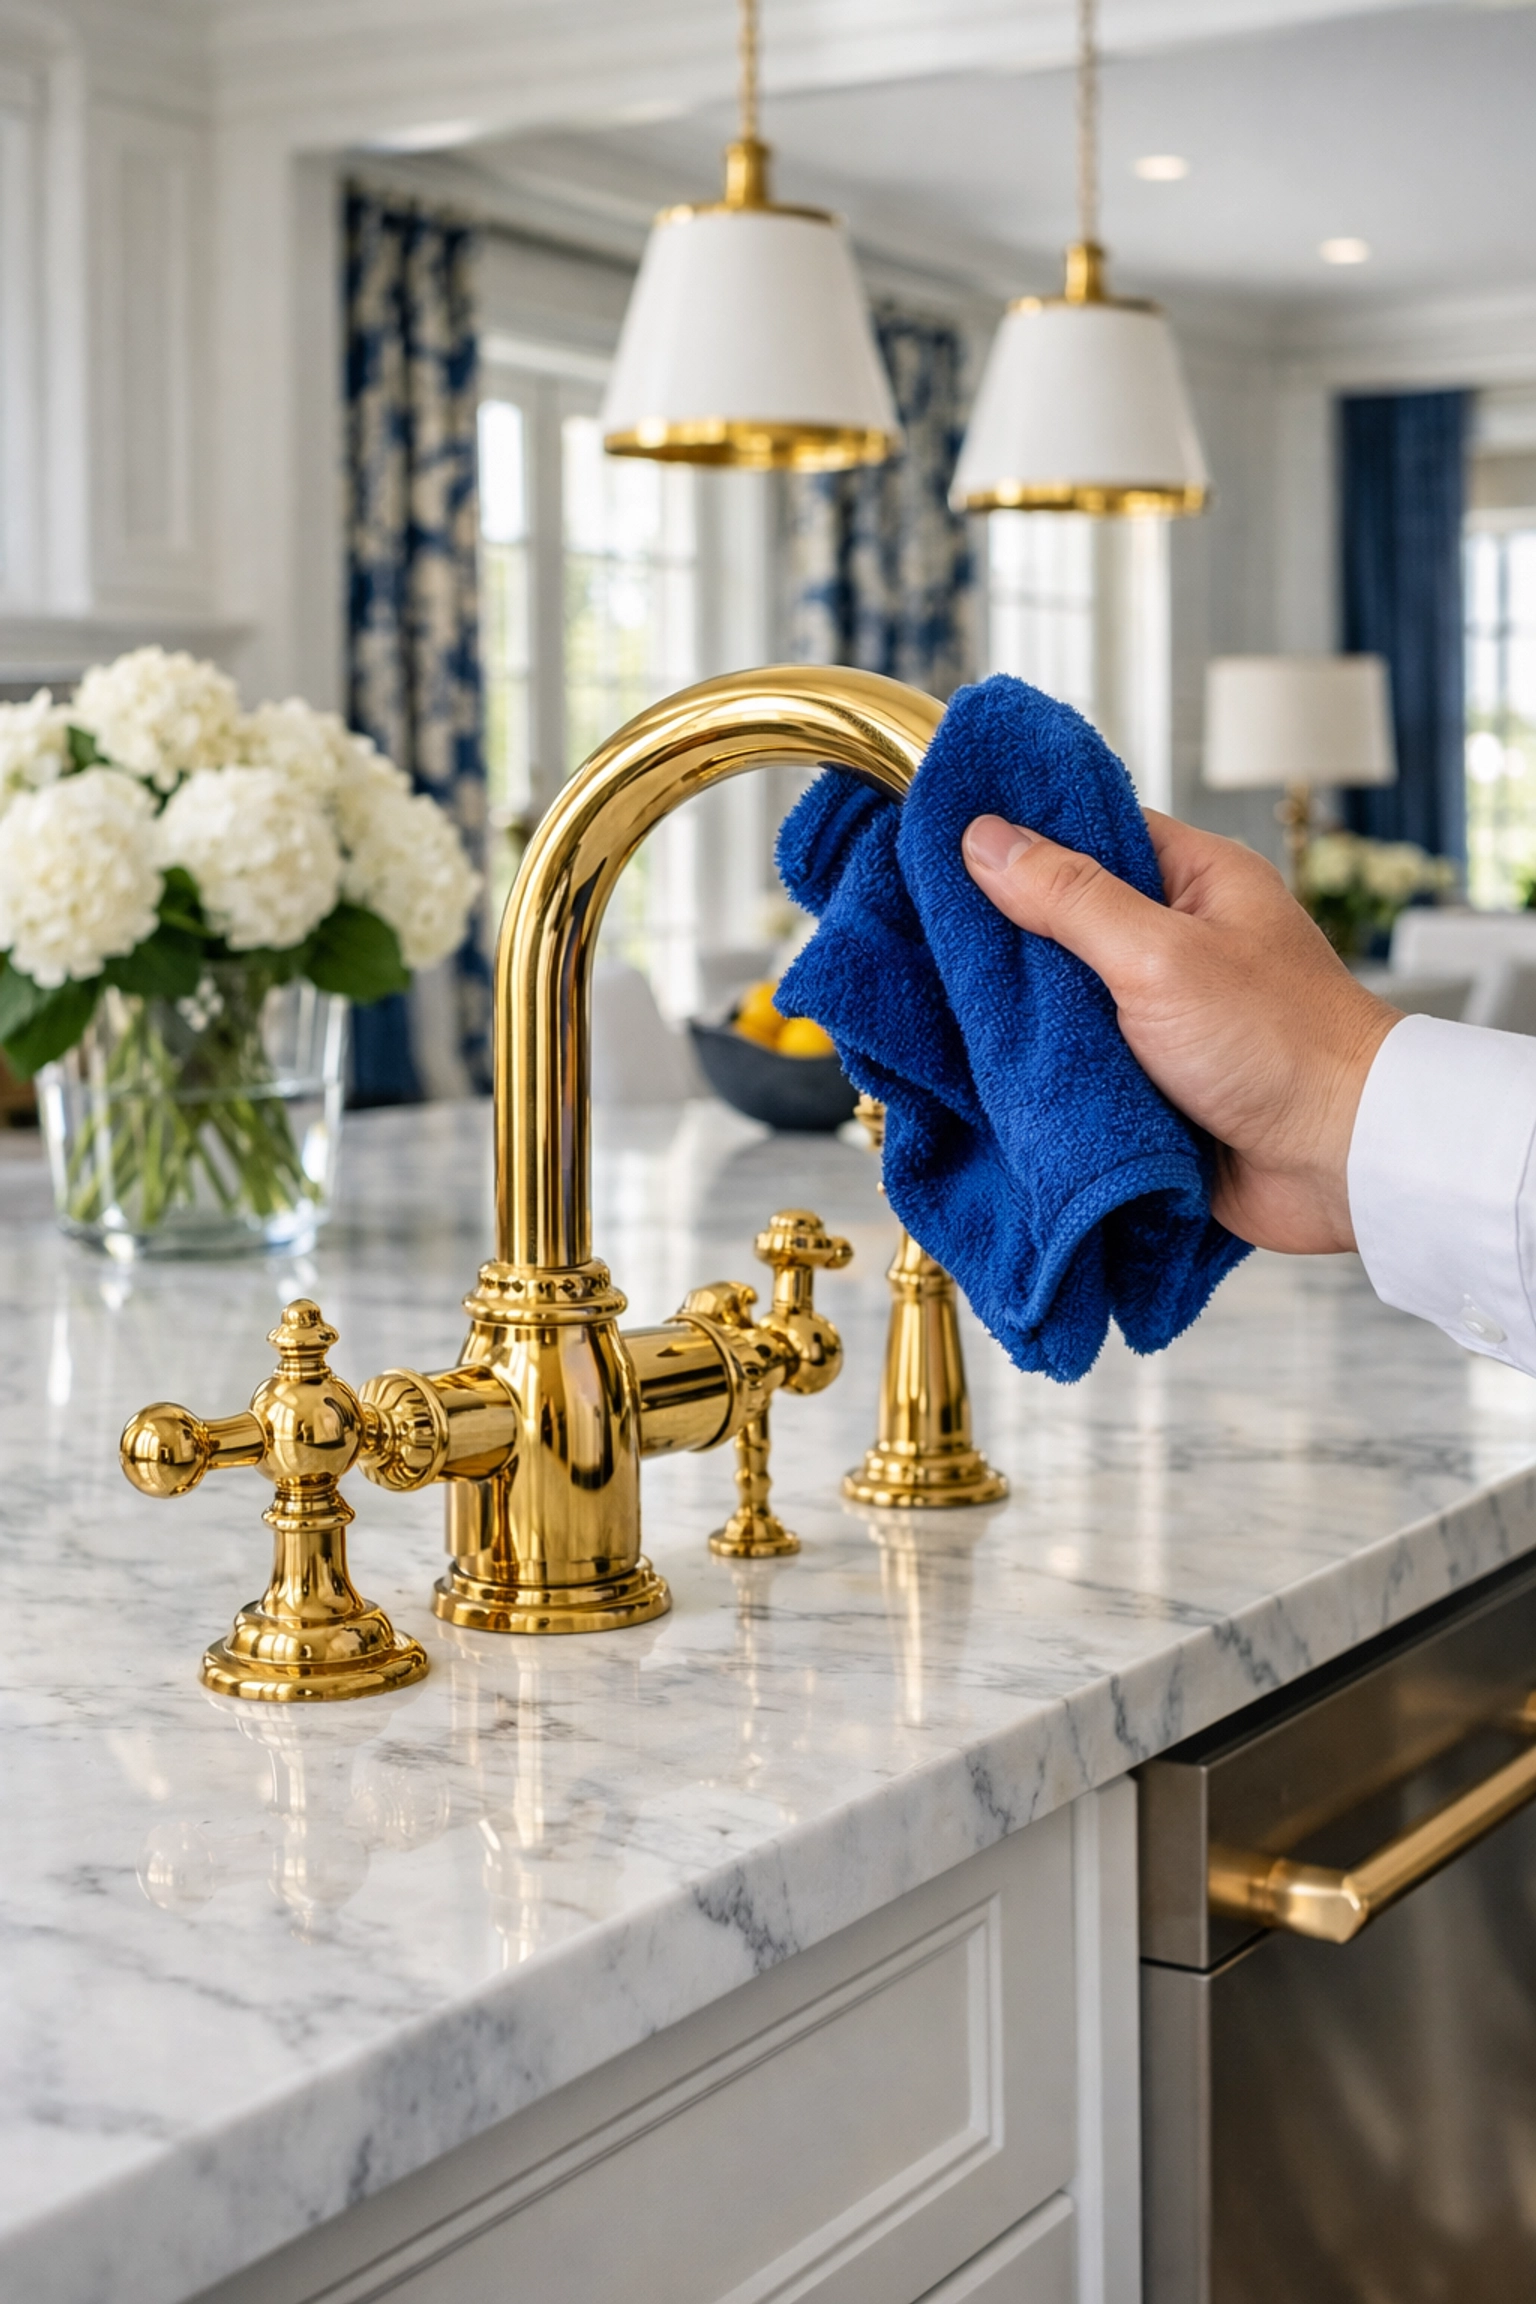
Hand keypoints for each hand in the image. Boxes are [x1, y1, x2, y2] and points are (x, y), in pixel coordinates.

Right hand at [961, 810, 1400, 1254]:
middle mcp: (1178, 944)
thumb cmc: (1280, 1045)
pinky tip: (981, 1069)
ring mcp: (1163, 1017)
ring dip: (1019, 1014)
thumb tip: (987, 840)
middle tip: (921, 931)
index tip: (941, 839)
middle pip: (1067, 921)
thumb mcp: (1160, 955)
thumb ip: (1070, 898)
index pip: (1092, 834)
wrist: (1340, 1166)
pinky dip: (1040, 1072)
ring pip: (1065, 1001)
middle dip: (1004, 936)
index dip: (1021, 836)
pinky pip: (1078, 1067)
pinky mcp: (1150, 1086)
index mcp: (1196, 883)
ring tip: (936, 1003)